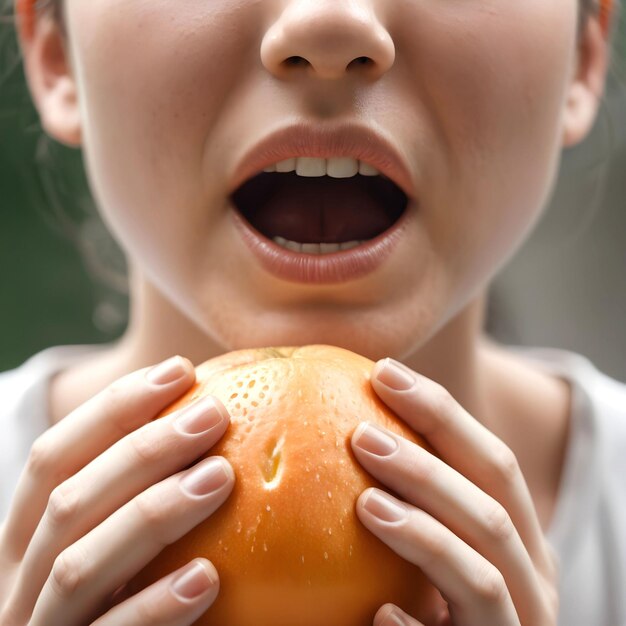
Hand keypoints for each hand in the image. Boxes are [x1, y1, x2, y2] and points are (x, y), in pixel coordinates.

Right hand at [0, 356, 234, 625]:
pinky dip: (153, 608)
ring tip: (221, 478)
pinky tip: (207, 578)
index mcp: (29, 538)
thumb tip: (222, 422)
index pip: (55, 456)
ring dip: (152, 513)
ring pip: (81, 563)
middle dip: (141, 449)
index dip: (113, 408)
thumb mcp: (128, 541)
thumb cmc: (127, 599)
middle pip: (69, 499)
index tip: (178, 372)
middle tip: (213, 414)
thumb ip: (151, 492)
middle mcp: (19, 581)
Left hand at [351, 358, 558, 625]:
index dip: (442, 412)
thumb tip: (345, 424)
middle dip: (428, 465)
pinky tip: (378, 612)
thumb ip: (410, 496)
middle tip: (361, 435)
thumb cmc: (434, 601)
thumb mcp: (436, 546)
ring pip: (482, 575)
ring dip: (425, 535)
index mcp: (521, 539)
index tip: (382, 373)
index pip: (492, 463)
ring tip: (365, 503)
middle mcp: (533, 582)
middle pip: (493, 508)